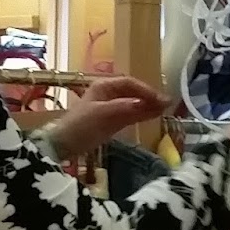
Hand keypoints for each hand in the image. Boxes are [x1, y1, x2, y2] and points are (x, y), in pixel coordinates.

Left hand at [47, 76, 168, 156]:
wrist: (63, 146)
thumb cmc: (82, 126)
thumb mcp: (106, 115)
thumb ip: (131, 108)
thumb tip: (156, 104)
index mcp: (103, 85)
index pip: (131, 83)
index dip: (148, 90)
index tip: (162, 100)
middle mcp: (107, 93)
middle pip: (133, 92)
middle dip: (149, 97)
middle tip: (167, 106)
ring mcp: (108, 107)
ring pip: (132, 103)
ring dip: (147, 106)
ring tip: (164, 111)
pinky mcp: (109, 120)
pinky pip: (129, 114)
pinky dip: (140, 114)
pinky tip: (151, 116)